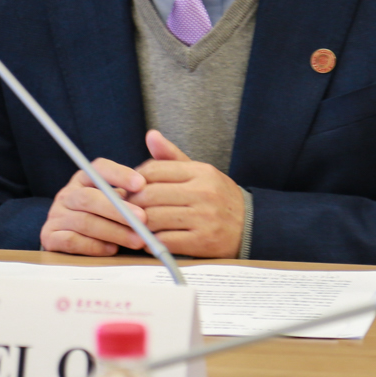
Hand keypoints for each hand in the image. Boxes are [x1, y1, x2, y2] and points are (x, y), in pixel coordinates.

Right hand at [40, 158, 147, 255]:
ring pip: (84, 221)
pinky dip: (94, 246)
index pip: (99, 168)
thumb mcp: (118, 200)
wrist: (70, 241)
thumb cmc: (106, 218)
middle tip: (143, 219)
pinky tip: (112, 249)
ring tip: (137, 239)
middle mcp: (68, 194)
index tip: (141, 184)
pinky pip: (71, 241)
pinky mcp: (50, 237)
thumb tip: (155, 183)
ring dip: (113, 231)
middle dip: (119, 209)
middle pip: (89, 198)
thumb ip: (134, 190)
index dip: (120, 174)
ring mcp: (56, 215)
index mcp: (84, 179)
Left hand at [129, 130, 244, 258]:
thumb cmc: (218, 197)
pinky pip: (165, 240)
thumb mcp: (200, 172)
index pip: (153, 170)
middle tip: (124, 208)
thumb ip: (172, 156)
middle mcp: (203, 192)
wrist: (251, 225)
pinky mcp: (203, 241)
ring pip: (154, 218)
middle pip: (150, 195)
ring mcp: (203, 218)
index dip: (134, 180)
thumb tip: (151, 135)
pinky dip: (151, 241)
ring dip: (138, 223)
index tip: (130, 188)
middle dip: (132, 203)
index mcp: (200, 172)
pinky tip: (148, 239)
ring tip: (134, 224)